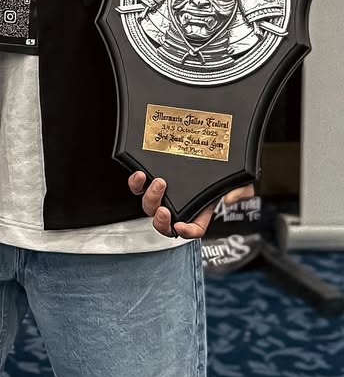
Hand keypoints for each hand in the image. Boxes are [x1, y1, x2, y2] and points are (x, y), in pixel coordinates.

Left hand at [129, 171, 254, 239]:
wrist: (210, 143)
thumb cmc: (223, 166)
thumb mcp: (240, 180)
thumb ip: (241, 191)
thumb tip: (230, 200)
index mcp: (200, 210)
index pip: (193, 230)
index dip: (186, 232)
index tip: (180, 226)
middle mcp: (180, 204)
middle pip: (164, 223)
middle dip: (161, 221)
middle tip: (164, 209)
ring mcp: (164, 192)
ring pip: (150, 207)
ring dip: (151, 199)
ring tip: (158, 183)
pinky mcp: (151, 177)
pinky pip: (137, 187)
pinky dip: (135, 184)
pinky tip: (140, 175)